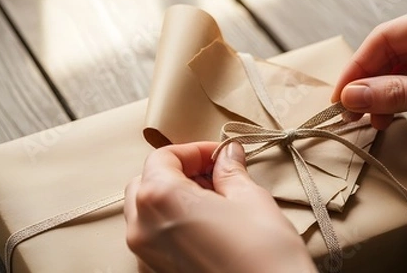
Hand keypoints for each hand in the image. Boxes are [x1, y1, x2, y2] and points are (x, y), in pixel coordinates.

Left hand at [124, 142, 316, 272]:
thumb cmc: (263, 254)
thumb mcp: (250, 198)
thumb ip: (230, 170)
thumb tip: (227, 155)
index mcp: (160, 199)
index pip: (163, 157)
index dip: (194, 150)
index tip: (218, 155)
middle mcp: (143, 228)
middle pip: (147, 182)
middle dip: (179, 172)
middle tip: (216, 173)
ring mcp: (146, 256)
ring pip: (146, 211)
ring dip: (173, 196)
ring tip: (214, 199)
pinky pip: (154, 238)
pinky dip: (171, 223)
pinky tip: (206, 225)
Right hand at [332, 0, 406, 151]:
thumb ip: (398, 94)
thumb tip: (353, 96)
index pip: (385, 38)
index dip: (358, 68)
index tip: (341, 96)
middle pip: (391, 58)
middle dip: (374, 88)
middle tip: (357, 114)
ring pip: (404, 77)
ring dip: (394, 101)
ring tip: (390, 122)